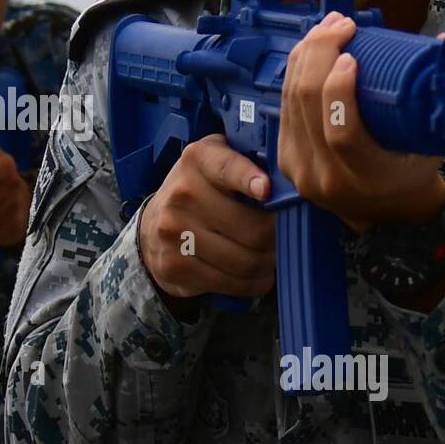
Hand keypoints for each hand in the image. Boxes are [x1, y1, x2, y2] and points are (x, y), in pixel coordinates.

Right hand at [139, 135, 275, 301]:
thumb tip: (291, 186)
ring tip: (270, 257)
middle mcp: (182, 193)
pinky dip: (252, 283)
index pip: (228, 168)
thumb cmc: (201, 191)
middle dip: (277, 239)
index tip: (266, 190)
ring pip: (245, 261)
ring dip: (268, 265)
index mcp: (199, 159)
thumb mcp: (219, 161)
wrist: (153, 227)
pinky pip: (231, 283)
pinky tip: (254, 274)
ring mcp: (174, 231)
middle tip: (283, 239)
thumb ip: (251, 162)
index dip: (249, 179)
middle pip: (252, 229)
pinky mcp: (174, 265)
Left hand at [278, 11, 444, 234]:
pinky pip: (284, 106)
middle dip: (319, 54)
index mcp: (363, 177)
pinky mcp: (284, 156)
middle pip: (307, 106)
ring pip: (290, 100)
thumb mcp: (433, 143)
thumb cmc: (412, 171)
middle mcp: (324, 176)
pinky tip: (310, 49)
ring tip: (328, 27)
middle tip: (341, 24)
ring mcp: (298, 168)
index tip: (351, 56)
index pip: (340, 132)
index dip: (338, 91)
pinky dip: (294, 72)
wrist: (382, 210)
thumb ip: (440, 97)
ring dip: (305, 56)